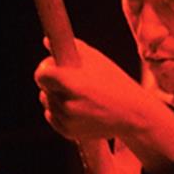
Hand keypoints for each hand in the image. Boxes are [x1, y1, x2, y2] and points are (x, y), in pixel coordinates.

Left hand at [34, 39, 173, 170]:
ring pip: (47, 103)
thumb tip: (47, 41)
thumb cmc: (115, 82)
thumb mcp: (97, 60)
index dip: (46, 68)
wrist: (132, 114)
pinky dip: (59, 111)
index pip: (41, 74)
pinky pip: (53, 117)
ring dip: (55, 96)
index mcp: (73, 84)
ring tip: (76, 93)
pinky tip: (76, 105)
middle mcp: (67, 104)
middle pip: (43, 88)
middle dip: (53, 82)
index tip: (54, 66)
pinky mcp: (68, 132)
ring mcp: (67, 120)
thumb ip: (72, 49)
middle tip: (71, 79)